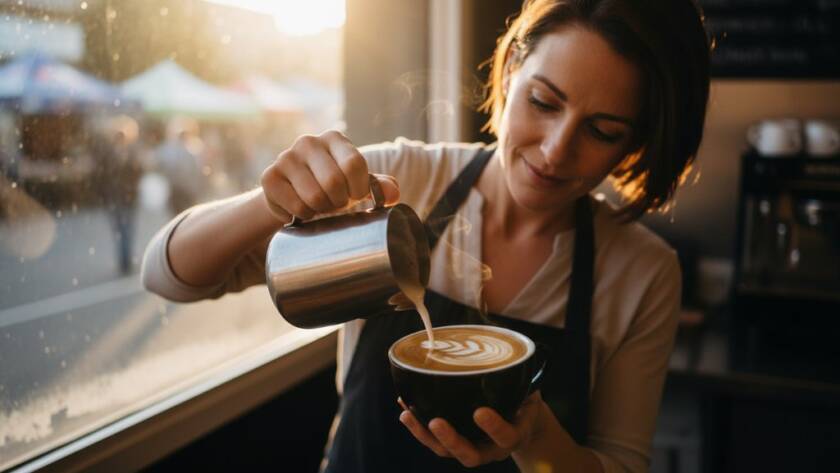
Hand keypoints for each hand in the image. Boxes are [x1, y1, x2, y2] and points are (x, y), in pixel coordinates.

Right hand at [260, 130, 399, 223]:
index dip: (359, 189)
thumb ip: (379, 186)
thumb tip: (393, 193)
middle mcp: (308, 142)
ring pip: (315, 197)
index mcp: (334, 139)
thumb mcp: (357, 183)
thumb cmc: (332, 187)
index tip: (355, 196)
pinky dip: (304, 216)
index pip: (354, 164)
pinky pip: (296, 207)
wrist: (292, 193)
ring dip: (322, 210)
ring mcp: (286, 158)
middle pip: (334, 182)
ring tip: (319, 206)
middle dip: (340, 202)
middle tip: (336, 204)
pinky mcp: (269, 177)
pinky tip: (301, 208)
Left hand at [398, 392, 545, 467]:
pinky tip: (405, 409)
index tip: (480, 412)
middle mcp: (491, 448)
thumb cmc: (523, 402)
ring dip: (424, 435)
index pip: (506, 436)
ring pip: (446, 451)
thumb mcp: (530, 392)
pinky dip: (418, 426)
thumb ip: (520, 380)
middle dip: (450, 440)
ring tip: (407, 416)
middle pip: (469, 455)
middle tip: (436, 422)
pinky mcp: (456, 443)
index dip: (494, 427)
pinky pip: (435, 441)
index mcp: (513, 436)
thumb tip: (512, 353)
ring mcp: (472, 447)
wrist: (522, 422)